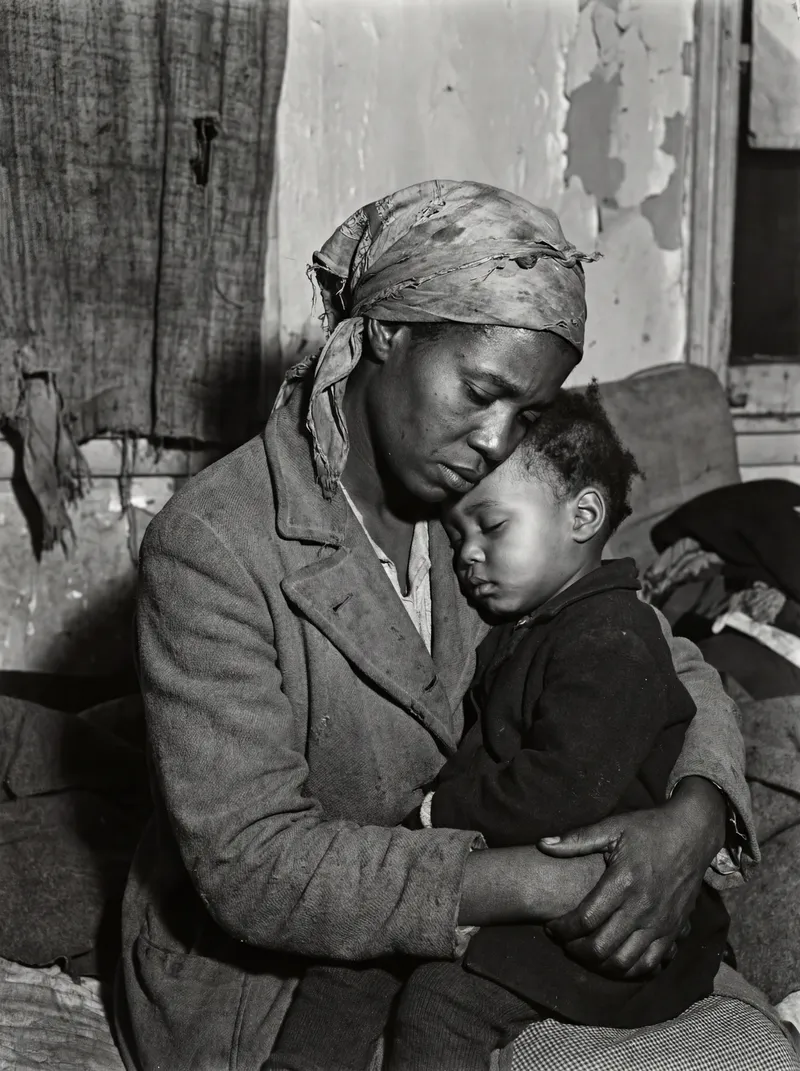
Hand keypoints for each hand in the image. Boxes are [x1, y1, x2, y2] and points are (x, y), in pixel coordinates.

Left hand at [537, 777, 725, 977]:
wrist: (692, 833)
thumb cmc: (648, 828)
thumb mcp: (612, 827)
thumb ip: (577, 839)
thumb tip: (542, 844)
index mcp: (623, 882)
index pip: (585, 919)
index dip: (562, 929)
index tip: (550, 927)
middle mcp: (643, 907)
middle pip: (602, 947)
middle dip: (576, 950)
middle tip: (564, 943)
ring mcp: (661, 923)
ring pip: (625, 962)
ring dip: (600, 965)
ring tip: (585, 952)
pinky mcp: (675, 930)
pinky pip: (651, 964)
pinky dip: (630, 969)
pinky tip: (615, 960)